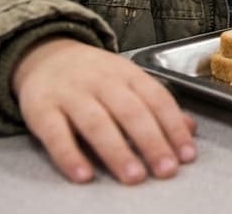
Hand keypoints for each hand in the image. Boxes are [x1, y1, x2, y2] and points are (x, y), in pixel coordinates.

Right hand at [12, 37, 196, 184]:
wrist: (43, 55)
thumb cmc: (94, 76)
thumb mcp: (128, 81)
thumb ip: (157, 105)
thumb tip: (190, 129)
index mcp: (127, 73)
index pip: (157, 99)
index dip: (173, 127)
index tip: (187, 155)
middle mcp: (101, 81)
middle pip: (130, 111)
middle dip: (151, 141)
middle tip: (166, 170)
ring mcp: (70, 94)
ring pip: (96, 122)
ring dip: (117, 151)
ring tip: (134, 176)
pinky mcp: (41, 109)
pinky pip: (55, 134)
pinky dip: (69, 156)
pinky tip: (84, 176)